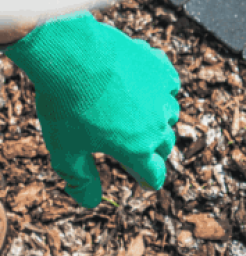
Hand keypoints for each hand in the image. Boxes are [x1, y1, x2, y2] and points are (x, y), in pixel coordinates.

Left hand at [5, 12, 179, 207]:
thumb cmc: (65, 104)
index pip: (154, 174)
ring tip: (135, 112)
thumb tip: (91, 203)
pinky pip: (169, 84)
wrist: (70, 52)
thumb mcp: (65, 149)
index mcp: (137, 150)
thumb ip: (81, 179)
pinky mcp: (161, 70)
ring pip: (169, 115)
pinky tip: (144, 85)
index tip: (143, 181)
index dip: (147, 180)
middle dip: (152, 150)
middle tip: (133, 145)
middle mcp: (157, 126)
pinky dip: (160, 88)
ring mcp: (162, 97)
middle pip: (164, 146)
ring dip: (156, 118)